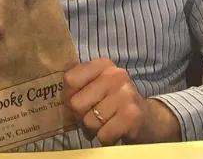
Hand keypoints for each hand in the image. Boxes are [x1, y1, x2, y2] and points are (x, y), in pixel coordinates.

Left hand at [63, 58, 180, 145]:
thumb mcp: (98, 86)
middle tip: (94, 118)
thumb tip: (53, 96)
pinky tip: (114, 132)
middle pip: (76, 104)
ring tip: (106, 124)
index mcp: (103, 65)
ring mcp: (125, 94)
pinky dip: (106, 139)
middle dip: (81, 117)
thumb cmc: (115, 103)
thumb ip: (78, 85)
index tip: (80, 102)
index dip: (69, 97)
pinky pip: (103, 135)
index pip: (70, 80)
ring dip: (94, 130)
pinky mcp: (132, 115)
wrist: (149, 119)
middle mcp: (115, 75)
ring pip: (88, 121)